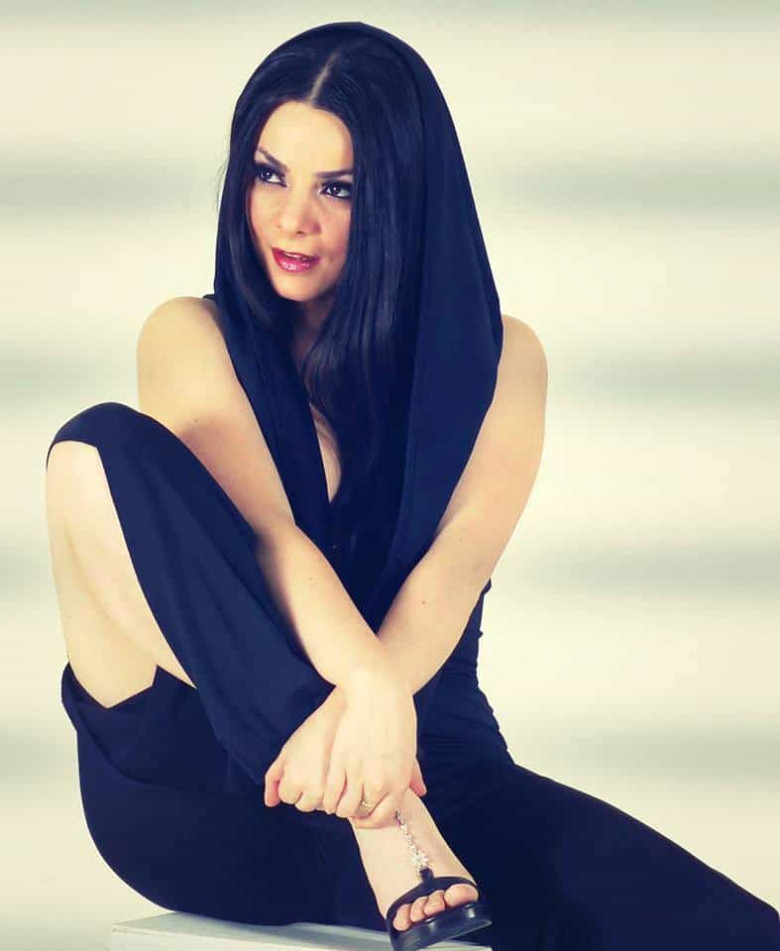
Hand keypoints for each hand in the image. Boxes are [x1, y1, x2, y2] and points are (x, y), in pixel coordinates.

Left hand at [263, 686, 345, 810]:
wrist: (343, 717)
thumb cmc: (313, 733)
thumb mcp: (287, 752)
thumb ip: (273, 778)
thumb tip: (270, 803)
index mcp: (295, 779)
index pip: (287, 796)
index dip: (292, 783)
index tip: (301, 768)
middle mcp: (313, 789)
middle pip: (304, 805)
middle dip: (307, 792)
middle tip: (314, 769)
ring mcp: (334, 791)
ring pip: (322, 806)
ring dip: (322, 796)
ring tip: (326, 771)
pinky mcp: (351, 787)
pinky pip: (339, 801)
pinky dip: (337, 794)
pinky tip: (338, 776)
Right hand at [321, 666, 420, 828]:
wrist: (379, 693)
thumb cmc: (397, 717)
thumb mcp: (409, 749)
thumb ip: (411, 774)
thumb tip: (421, 792)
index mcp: (399, 782)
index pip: (383, 816)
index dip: (371, 820)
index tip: (363, 817)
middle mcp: (380, 783)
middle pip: (362, 813)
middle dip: (354, 812)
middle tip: (348, 804)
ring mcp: (358, 774)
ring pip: (344, 807)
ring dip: (339, 806)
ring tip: (336, 799)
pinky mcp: (339, 762)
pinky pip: (331, 792)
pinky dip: (328, 797)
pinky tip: (328, 792)